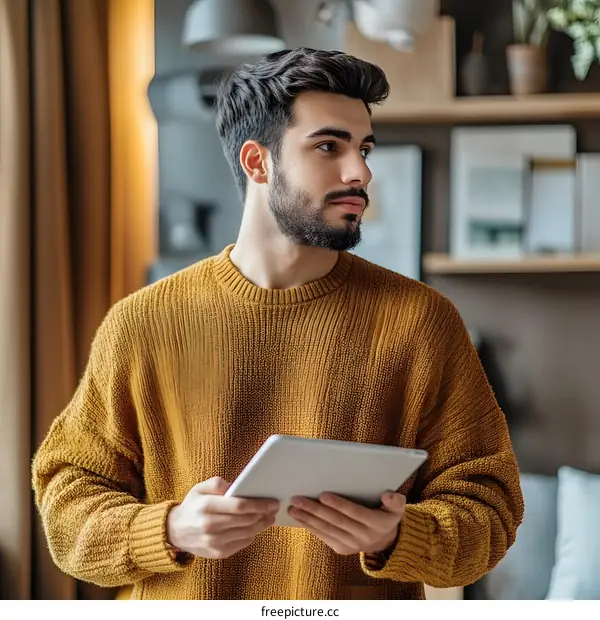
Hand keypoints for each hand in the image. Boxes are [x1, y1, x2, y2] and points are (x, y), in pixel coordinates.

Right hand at [166, 476, 278, 558]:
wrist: (176, 531)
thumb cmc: (193, 506)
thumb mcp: (200, 488)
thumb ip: (218, 484)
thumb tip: (237, 487)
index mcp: (206, 506)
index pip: (239, 506)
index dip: (258, 504)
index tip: (272, 501)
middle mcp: (210, 526)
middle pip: (246, 520)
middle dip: (264, 513)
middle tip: (274, 508)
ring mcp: (214, 542)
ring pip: (248, 533)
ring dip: (262, 525)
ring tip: (268, 517)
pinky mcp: (218, 553)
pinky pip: (243, 543)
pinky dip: (252, 534)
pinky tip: (254, 526)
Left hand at [288, 491, 405, 555]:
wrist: (385, 541)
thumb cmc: (387, 515)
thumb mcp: (397, 508)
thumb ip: (395, 500)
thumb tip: (388, 494)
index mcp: (377, 524)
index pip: (355, 513)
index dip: (339, 505)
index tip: (323, 495)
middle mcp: (364, 537)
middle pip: (336, 522)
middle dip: (315, 510)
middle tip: (298, 498)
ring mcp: (351, 545)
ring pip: (326, 530)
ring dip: (308, 519)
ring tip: (293, 507)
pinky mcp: (341, 549)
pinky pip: (324, 537)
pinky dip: (310, 527)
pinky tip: (299, 517)